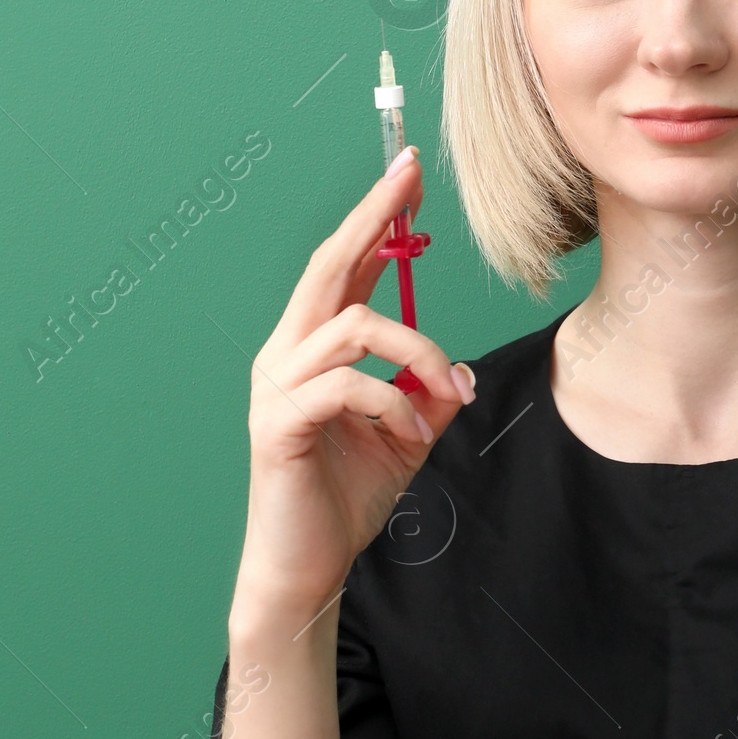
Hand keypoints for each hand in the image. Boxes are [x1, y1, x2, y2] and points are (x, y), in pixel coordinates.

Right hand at [233, 152, 475, 619]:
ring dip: (415, 354)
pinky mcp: (278, 425)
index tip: (407, 173)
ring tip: (443, 397)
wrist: (308, 565)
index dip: (374, 219)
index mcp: (311, 349)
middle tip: (408, 177)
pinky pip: (347, 386)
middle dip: (371, 218)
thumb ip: (430, 396)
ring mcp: (276, 387)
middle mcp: (285, 354)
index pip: (342, 268)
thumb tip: (461, 371)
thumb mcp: (408, 437)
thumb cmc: (347, 498)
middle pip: (327, 267)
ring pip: (353, 326)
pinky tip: (412, 433)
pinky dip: (393, 403)